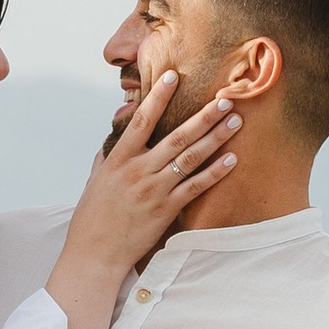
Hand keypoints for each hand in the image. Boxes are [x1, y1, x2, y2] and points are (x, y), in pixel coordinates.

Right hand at [51, 75, 240, 290]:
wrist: (95, 253)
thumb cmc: (93, 217)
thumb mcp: (95, 179)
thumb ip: (107, 155)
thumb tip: (114, 138)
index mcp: (119, 159)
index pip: (141, 120)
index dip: (158, 97)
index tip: (173, 75)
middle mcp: (138, 171)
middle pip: (176, 136)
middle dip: (203, 116)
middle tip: (225, 98)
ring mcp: (154, 190)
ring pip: (190, 158)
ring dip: (215, 138)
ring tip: (235, 121)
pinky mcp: (166, 210)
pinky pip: (196, 187)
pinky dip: (215, 172)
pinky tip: (231, 159)